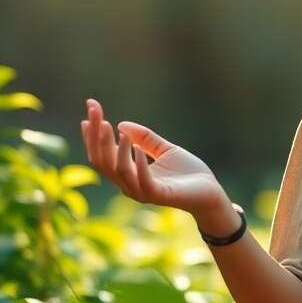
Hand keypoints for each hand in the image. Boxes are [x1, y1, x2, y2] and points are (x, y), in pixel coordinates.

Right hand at [81, 98, 228, 215]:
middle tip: (94, 111)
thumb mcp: (165, 149)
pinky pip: (142, 180)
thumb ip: (145, 138)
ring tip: (113, 128)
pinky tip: (136, 146)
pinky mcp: (159, 195)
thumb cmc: (188, 173)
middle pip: (102, 161)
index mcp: (129, 174)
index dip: (93, 133)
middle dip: (96, 135)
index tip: (90, 107)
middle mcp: (129, 184)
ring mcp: (142, 191)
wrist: (211, 192)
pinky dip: (138, 162)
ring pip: (118, 170)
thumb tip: (121, 125)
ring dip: (113, 148)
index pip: (101, 154)